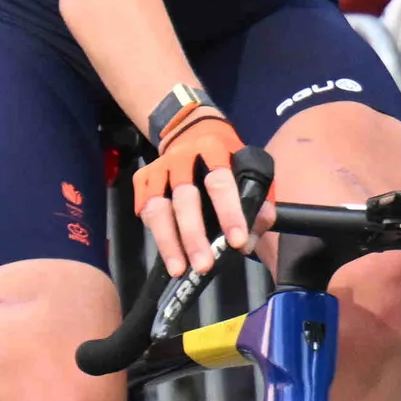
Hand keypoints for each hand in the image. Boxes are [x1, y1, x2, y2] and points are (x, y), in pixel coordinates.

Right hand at [131, 105, 248, 278]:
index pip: (220, 182)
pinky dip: (156, 235)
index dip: (229, 213)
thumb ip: (258, 201)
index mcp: (213, 149)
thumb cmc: (225, 158)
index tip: (237, 241)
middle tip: (204, 265)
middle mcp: (182, 157)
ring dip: (168, 242)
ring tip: (179, 269)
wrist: (191, 131)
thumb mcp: (248, 168)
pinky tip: (169, 255)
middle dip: (193, 235)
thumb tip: (250, 239)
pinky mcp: (143, 180)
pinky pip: (145, 212)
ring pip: (158, 208)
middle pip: (184, 198)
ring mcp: (159, 168)